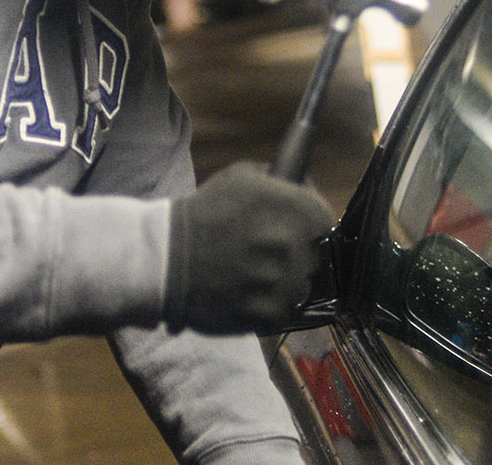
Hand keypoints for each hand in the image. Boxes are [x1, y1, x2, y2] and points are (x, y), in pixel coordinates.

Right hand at [164, 164, 334, 333]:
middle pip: (315, 257)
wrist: (166, 259)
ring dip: (286, 284)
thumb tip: (302, 187)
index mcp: (294, 209)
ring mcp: (283, 282)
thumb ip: (278, 179)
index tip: (299, 233)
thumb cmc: (204, 213)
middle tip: (271, 257)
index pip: (325, 222)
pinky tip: (251, 297)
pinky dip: (271, 307)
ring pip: (301, 287)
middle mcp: (294, 245)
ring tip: (258, 279)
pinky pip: (284, 313)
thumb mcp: (241, 177)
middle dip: (297, 256)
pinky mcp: (268, 314)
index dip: (312, 228)